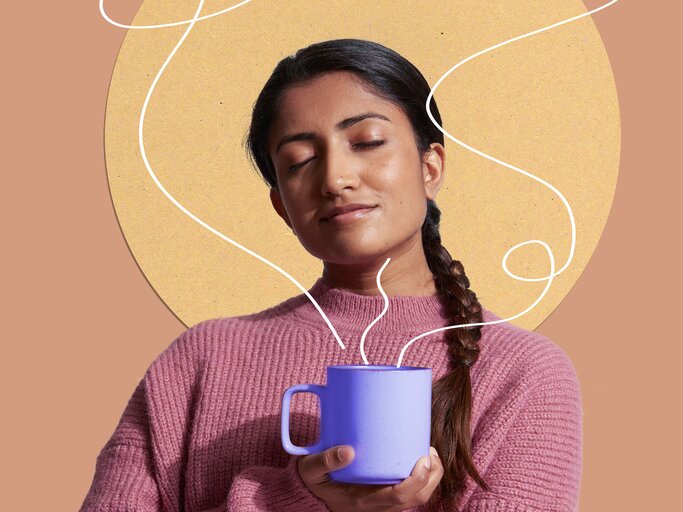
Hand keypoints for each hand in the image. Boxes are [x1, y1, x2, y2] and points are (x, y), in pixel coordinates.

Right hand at [297, 445, 443, 511]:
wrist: (309, 495)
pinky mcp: (382, 496)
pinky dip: (421, 479)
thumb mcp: (311, 469)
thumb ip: (325, 460)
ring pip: (416, 498)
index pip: (399, 496)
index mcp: (362, 500)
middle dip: (432, 477)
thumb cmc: (312, 480)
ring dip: (430, 478)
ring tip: (428, 453)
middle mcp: (376, 505)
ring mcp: (381, 503)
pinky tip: (417, 459)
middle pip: (416, 499)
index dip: (417, 480)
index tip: (423, 458)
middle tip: (429, 452)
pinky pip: (409, 493)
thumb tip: (348, 451)